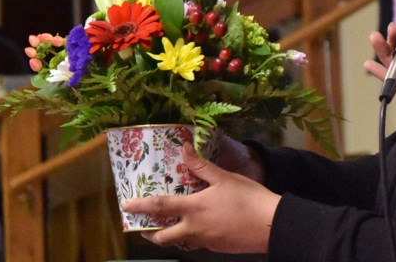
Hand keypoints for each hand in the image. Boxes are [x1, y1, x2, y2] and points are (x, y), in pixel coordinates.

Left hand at [122, 142, 277, 253]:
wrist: (270, 225)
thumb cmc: (247, 198)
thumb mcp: (225, 178)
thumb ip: (202, 166)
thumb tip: (185, 148)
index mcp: (194, 209)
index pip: (159, 207)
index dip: (140, 206)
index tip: (126, 206)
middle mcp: (194, 228)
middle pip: (163, 237)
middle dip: (150, 234)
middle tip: (143, 228)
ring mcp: (205, 241)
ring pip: (180, 242)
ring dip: (170, 237)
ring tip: (170, 228)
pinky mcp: (216, 247)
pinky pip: (197, 243)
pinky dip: (192, 237)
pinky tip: (200, 228)